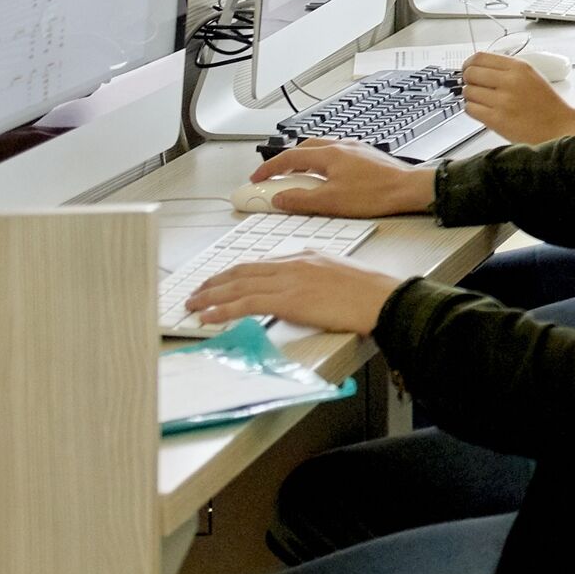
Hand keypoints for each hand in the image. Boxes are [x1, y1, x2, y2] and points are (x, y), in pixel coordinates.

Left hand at [185, 252, 402, 337]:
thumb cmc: (369, 293)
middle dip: (215, 282)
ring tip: (193, 304)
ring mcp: (290, 280)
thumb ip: (312, 280)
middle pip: (243, 271)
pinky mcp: (288, 299)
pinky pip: (245, 304)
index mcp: (305, 256)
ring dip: (211, 296)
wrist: (381, 298)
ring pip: (239, 285)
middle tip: (197, 291)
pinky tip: (208, 317)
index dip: (235, 273)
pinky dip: (222, 310)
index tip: (220, 281)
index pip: (260, 263)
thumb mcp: (337, 276)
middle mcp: (293, 264)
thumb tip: (296, 296)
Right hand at [248, 141, 439, 221]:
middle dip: (285, 163)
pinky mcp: (366, 158)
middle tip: (273, 179)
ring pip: (320, 152)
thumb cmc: (376, 194)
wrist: (410, 189)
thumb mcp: (330, 202)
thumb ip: (300, 200)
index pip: (289, 156)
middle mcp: (342, 146)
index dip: (269, 168)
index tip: (256, 178)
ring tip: (295, 182)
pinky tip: (323, 181)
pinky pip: (335, 157)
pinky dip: (320, 167)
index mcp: (330, 154)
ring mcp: (355, 150)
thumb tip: (280, 199)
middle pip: (304, 149)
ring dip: (303, 164)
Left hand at [458, 53, 574, 145]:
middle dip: (469, 80)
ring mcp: (502, 101)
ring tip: (484, 101)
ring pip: (468, 92)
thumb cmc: (546, 105)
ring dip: (472, 96)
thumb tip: (479, 68)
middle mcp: (510, 81)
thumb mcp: (531, 76)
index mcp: (519, 67)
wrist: (558, 128)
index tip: (468, 68)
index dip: (469, 63)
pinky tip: (484, 110)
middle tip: (475, 86)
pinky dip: (473, 109)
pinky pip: (470, 109)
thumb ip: (507, 70)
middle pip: (471, 73)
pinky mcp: (496, 120)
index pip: (480, 57)